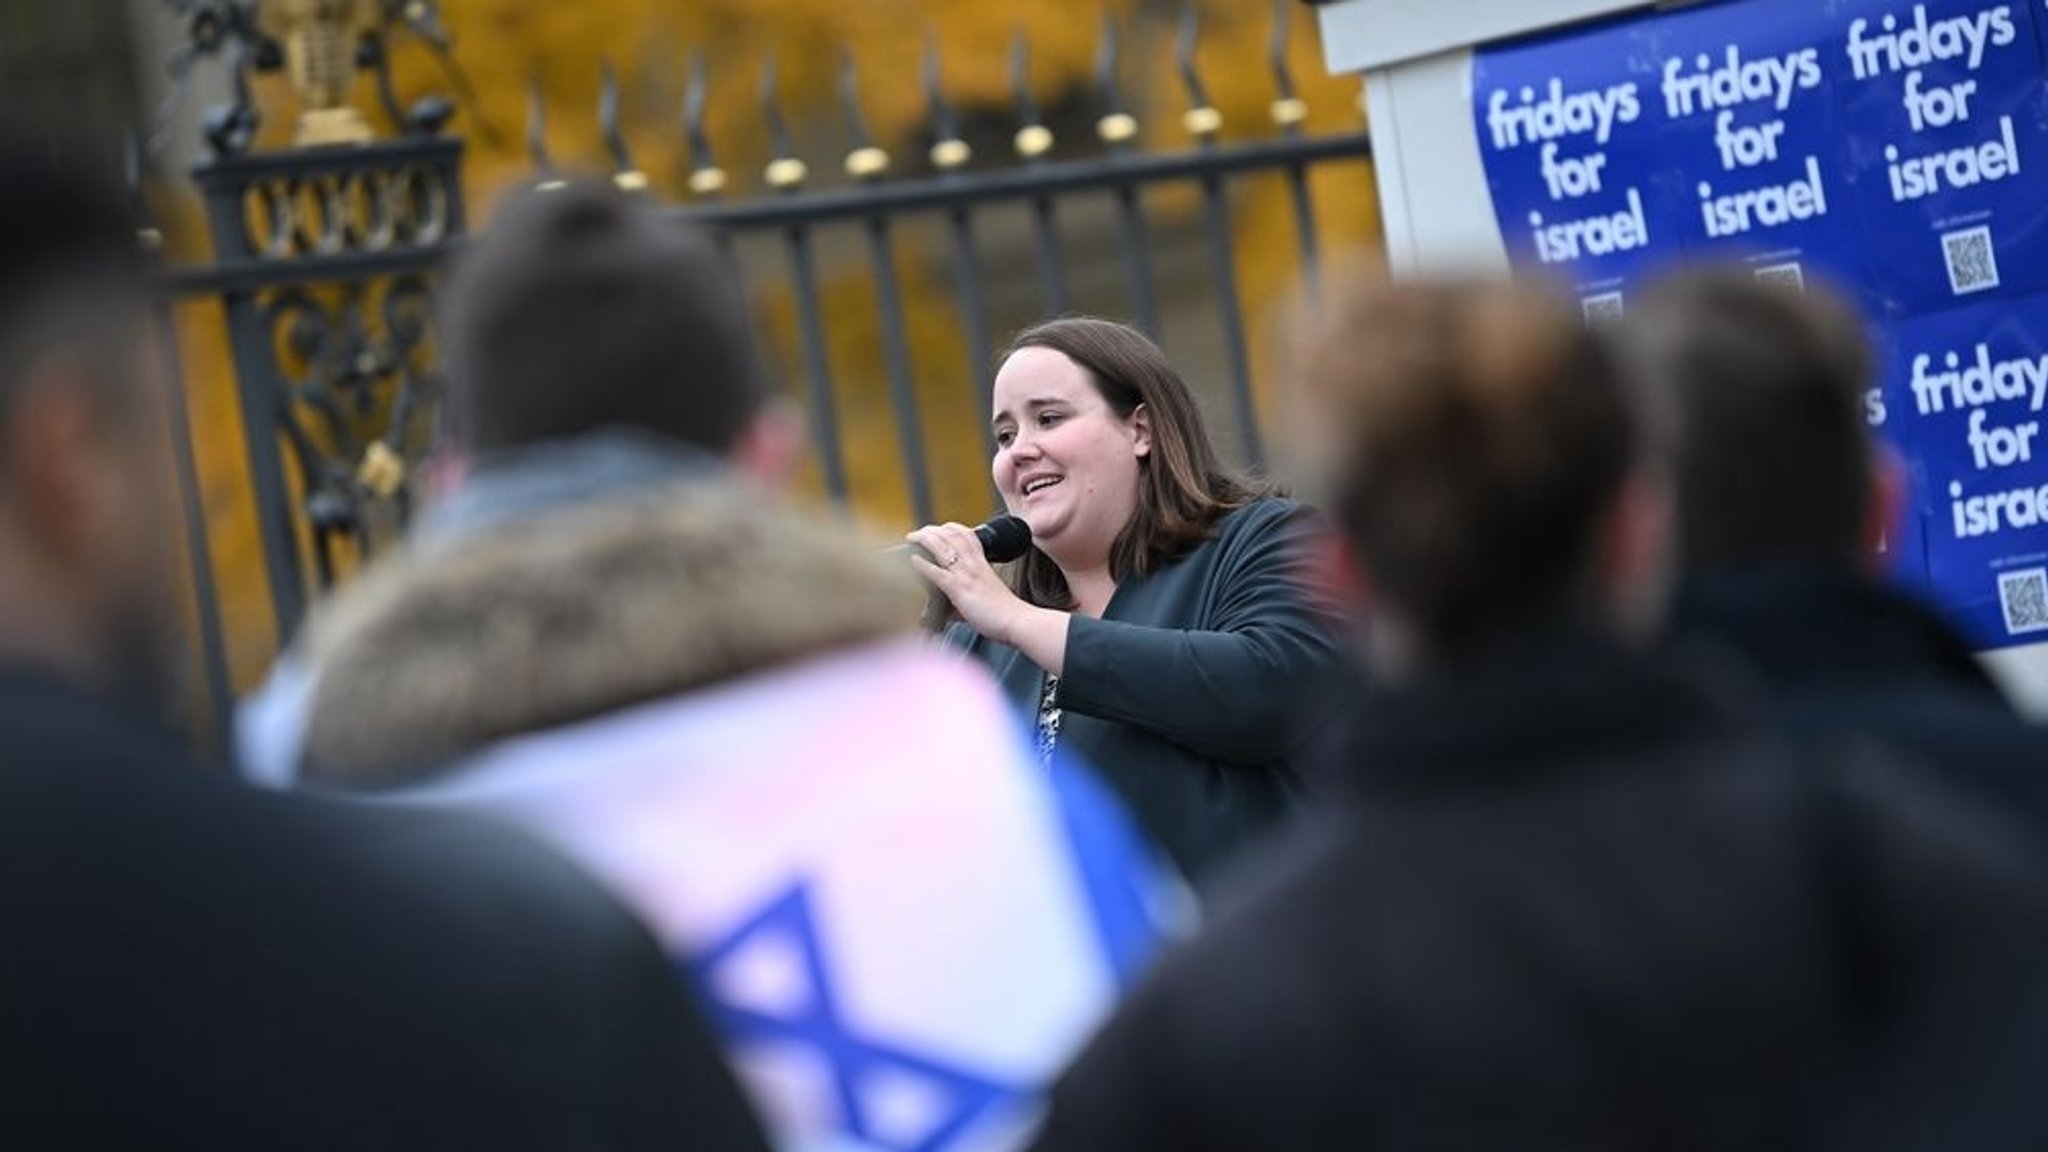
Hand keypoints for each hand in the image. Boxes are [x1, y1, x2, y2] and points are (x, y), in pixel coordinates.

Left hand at [906, 522, 1026, 642]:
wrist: (1016, 620)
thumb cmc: (1004, 612)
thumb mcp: (987, 597)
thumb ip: (965, 599)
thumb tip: (946, 612)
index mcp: (982, 563)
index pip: (967, 535)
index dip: (951, 528)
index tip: (939, 527)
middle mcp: (973, 565)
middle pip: (951, 536)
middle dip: (932, 530)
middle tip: (918, 532)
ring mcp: (966, 576)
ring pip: (942, 548)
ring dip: (924, 539)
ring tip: (912, 538)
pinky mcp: (959, 590)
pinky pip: (938, 573)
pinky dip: (923, 565)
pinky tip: (913, 560)